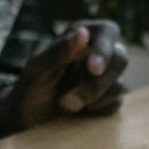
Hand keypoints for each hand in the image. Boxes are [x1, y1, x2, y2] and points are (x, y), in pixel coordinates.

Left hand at [0, 21, 127, 135]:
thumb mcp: (37, 70)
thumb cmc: (30, 87)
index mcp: (82, 37)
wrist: (29, 118)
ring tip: (63, 105)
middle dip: (95, 84)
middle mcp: (99, 54)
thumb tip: (82, 32)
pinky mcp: (110, 99)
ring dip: (91, 99)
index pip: (107, 31)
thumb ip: (58, 51)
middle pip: (120, 60)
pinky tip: (78, 112)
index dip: (105, 48)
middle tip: (68, 102)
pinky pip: (115, 103)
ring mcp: (107, 77)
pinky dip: (96, 110)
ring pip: (119, 84)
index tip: (93, 69)